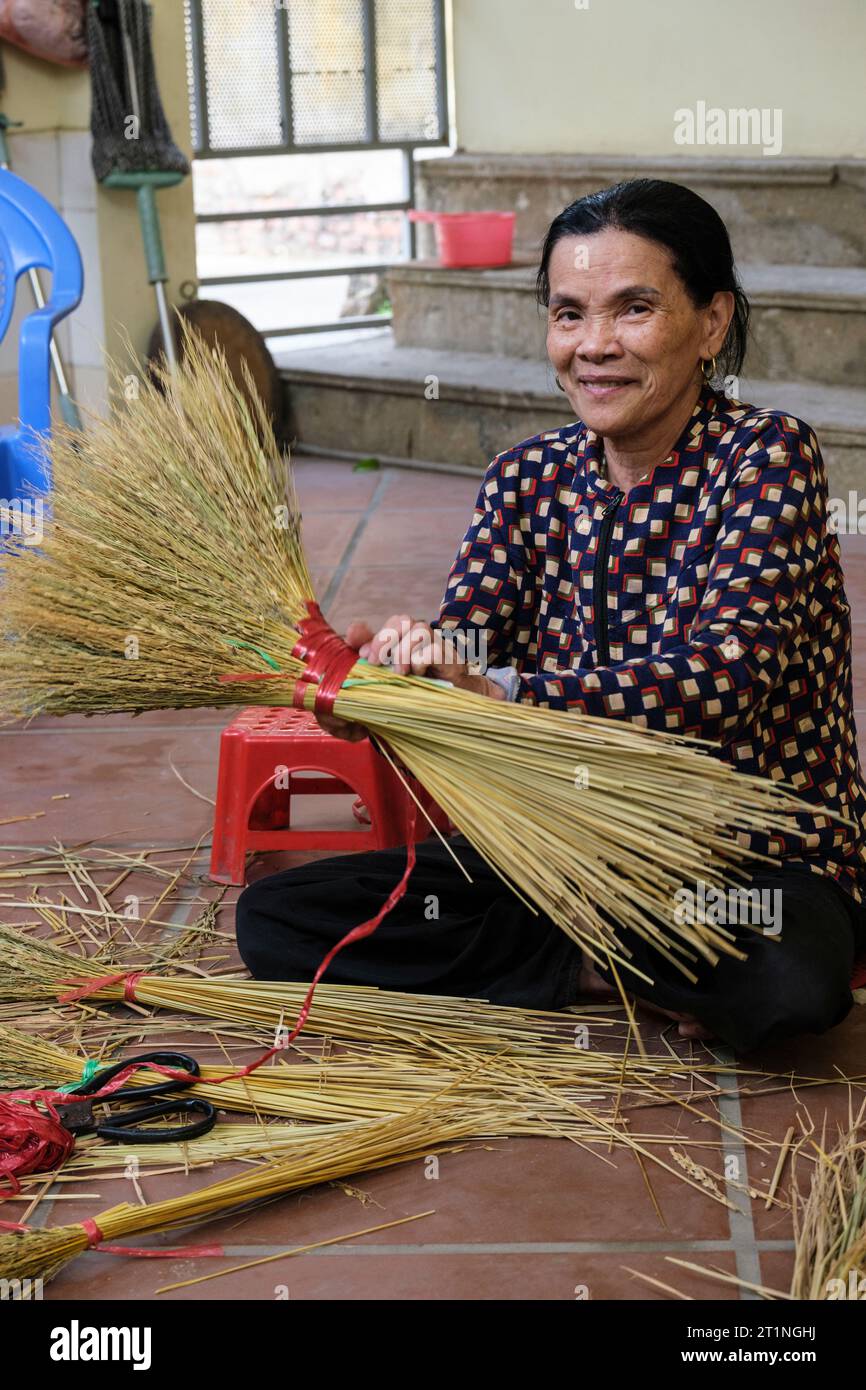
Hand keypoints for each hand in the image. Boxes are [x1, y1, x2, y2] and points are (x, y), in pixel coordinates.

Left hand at [316, 615, 504, 741]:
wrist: (451, 707)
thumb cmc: (416, 690)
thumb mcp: (386, 678)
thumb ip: (369, 658)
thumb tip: (349, 636)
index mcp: (403, 640)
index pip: (388, 624)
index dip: (374, 636)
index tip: (364, 656)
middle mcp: (419, 637)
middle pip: (401, 620)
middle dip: (385, 641)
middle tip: (377, 664)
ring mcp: (436, 645)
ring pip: (418, 629)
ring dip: (404, 651)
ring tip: (400, 672)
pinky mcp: (450, 657)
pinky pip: (435, 647)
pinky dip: (422, 659)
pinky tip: (418, 673)